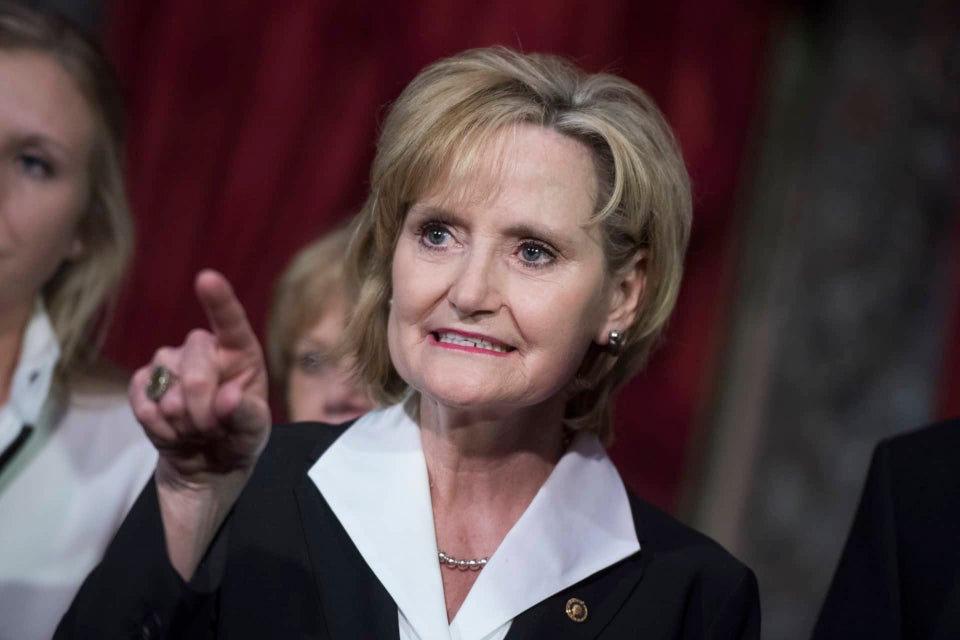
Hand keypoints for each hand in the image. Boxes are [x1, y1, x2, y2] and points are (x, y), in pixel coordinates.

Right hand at [129, 270, 269, 577]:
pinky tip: (172, 434)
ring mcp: (170, 367)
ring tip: (195, 432)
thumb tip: (231, 398)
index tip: (207, 279)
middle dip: (203, 400)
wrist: (205, 472)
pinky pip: (141, 398)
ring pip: (166, 379)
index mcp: (241, 355)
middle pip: (195, 358)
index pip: (231, 323)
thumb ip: (249, 417)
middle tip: (212, 429)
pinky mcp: (144, 387)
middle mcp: (205, 353)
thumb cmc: (238, 442)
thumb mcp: (254, 435)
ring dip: (180, 416)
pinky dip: (157, 424)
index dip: (219, 301)